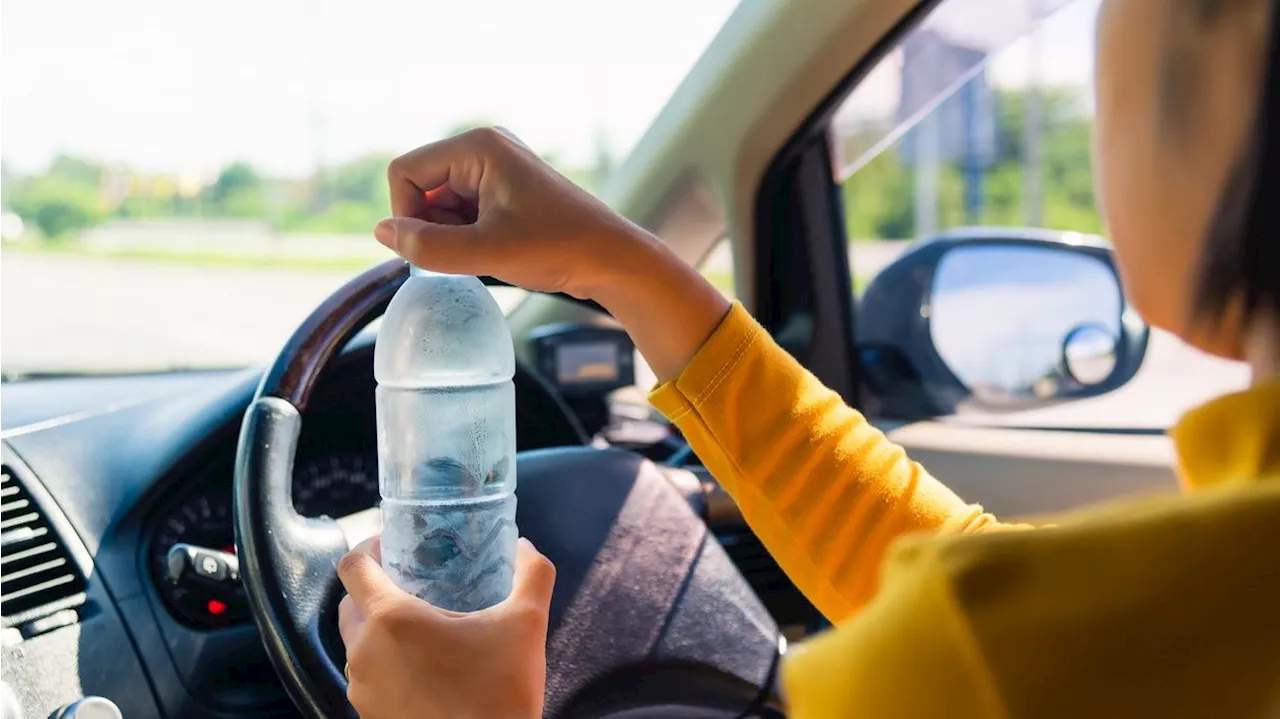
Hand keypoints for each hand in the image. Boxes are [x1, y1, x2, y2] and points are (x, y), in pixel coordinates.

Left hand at [337, 536, 554, 718]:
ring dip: (380, 627)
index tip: (393, 544)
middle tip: (413, 581)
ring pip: (357, 642)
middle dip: (375, 587)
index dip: (369, 546)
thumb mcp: (527, 624)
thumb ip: (531, 574)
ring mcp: (362, 689)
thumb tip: (525, 546)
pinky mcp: (369, 715)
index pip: (352, 566)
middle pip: (350, 603)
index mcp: (390, 620)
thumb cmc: (499, 692)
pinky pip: (368, 675)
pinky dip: (386, 662)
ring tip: (422, 625)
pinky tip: (423, 665)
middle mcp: (363, 652)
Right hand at [377, 127, 730, 380]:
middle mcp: (483, 149)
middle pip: (420, 187)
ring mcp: (494, 169)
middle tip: (470, 254)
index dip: (406, 214)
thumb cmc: (558, 248)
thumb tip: (381, 233)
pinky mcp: (504, 192)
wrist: (612, 260)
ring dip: (450, 235)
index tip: (432, 249)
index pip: (404, 173)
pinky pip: (461, 212)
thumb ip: (426, 245)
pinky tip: (495, 253)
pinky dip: (466, 237)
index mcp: (477, 146)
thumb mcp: (485, 252)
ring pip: (439, 204)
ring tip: (489, 254)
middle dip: (432, 226)